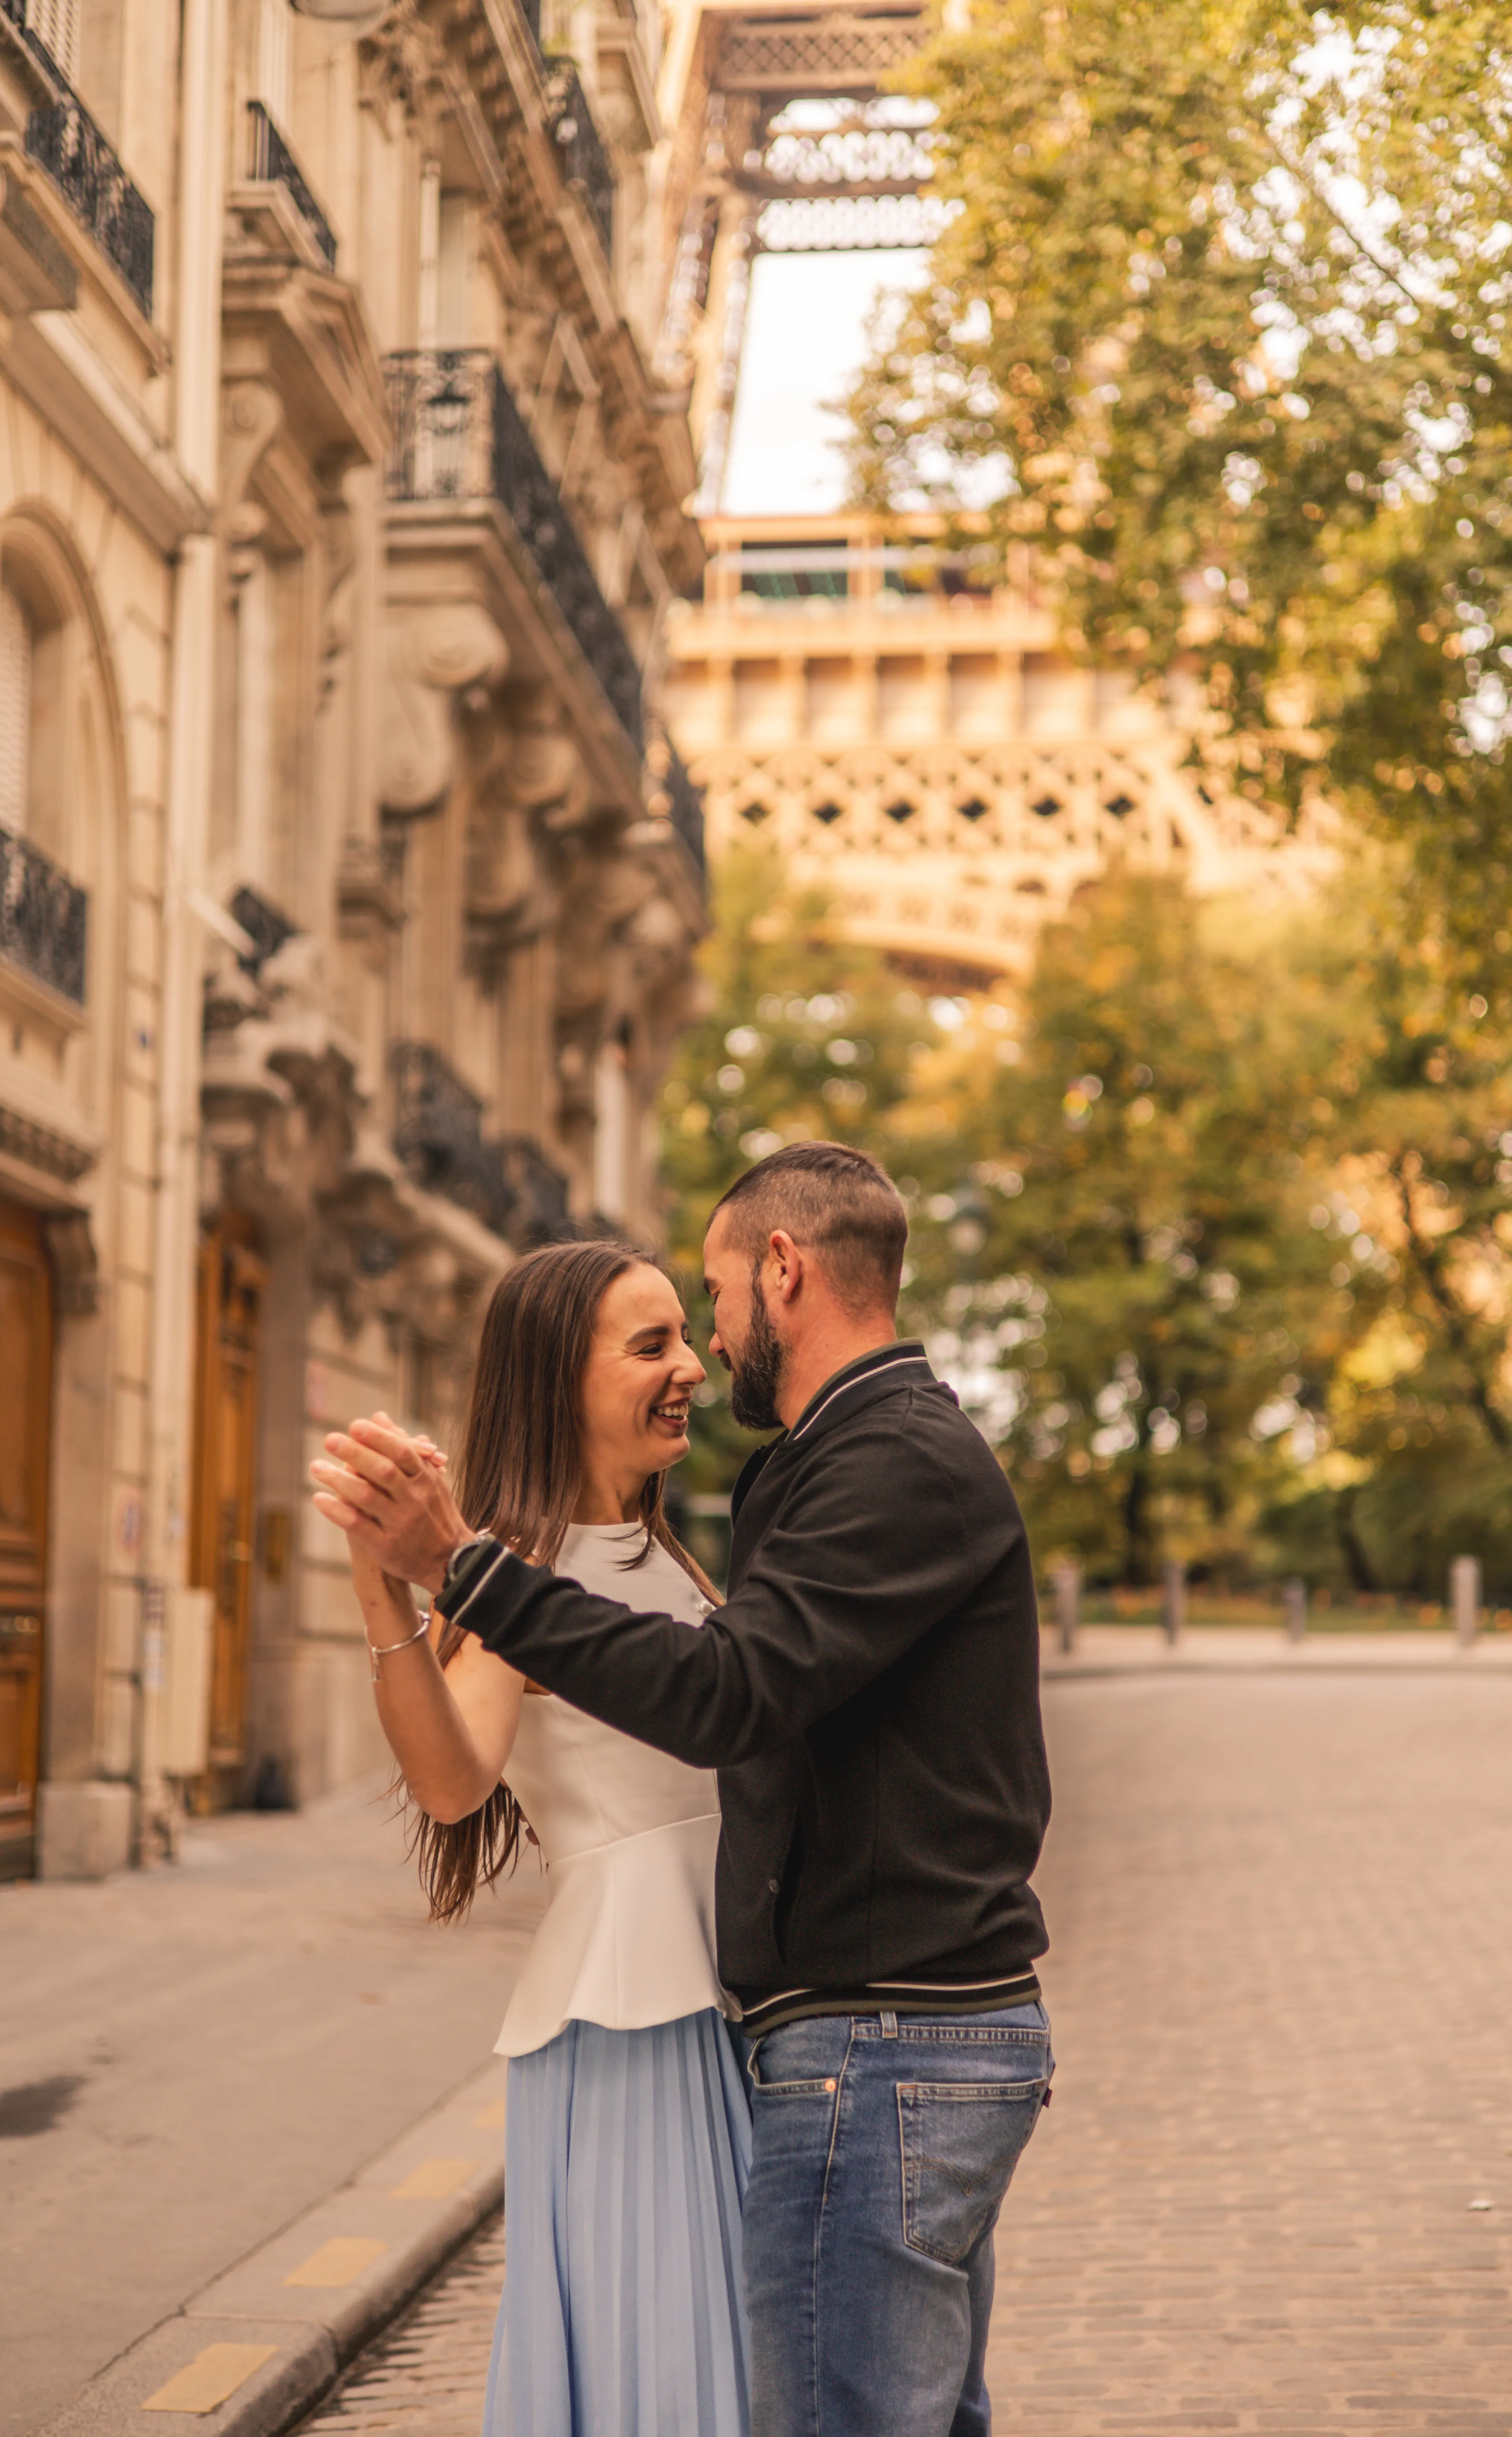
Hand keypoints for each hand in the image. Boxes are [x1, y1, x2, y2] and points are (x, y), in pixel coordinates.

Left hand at [311, 1412, 471, 1595]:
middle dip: (355, 1453)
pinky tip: (318, 1498)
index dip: (379, 1437)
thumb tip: (379, 1416)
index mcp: (426, 1480)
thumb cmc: (433, 1512)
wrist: (449, 1560)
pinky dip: (336, 1510)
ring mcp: (400, 1523)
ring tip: (316, 1467)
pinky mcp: (386, 1546)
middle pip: (383, 1470)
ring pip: (366, 1496)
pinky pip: (357, 1525)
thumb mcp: (427, 1478)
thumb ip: (404, 1447)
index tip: (355, 1425)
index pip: (402, 1451)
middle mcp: (414, 1500)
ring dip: (338, 1480)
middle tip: (329, 1439)